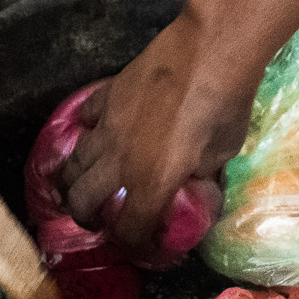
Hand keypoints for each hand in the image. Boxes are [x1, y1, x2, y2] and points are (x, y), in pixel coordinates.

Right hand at [62, 0, 263, 251]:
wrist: (209, 52)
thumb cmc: (224, 107)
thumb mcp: (222, 156)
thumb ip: (204, 181)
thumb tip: (201, 194)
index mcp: (150, 183)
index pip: (129, 231)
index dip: (135, 246)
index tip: (144, 246)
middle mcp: (118, 161)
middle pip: (81, 201)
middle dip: (86, 218)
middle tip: (99, 220)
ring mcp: (107, 127)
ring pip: (73, 164)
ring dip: (75, 182)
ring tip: (85, 187)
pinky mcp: (106, 98)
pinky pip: (85, 122)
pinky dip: (87, 134)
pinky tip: (96, 135)